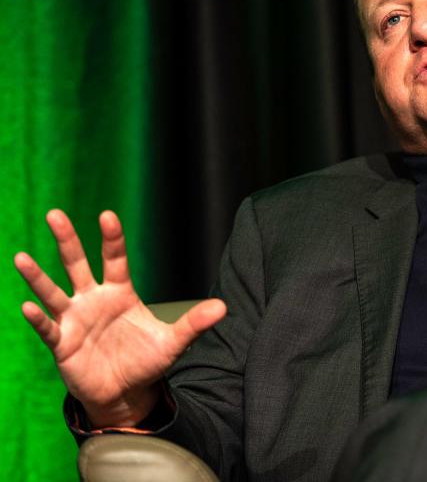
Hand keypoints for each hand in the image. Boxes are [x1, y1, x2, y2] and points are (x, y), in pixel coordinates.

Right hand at [15, 209, 225, 426]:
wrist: (126, 392)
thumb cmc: (147, 362)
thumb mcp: (174, 342)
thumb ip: (194, 323)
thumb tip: (224, 307)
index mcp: (120, 293)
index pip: (115, 259)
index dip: (112, 238)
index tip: (107, 215)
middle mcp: (93, 300)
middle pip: (77, 264)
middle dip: (67, 240)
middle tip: (54, 214)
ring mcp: (75, 320)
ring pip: (54, 292)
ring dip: (37, 277)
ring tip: (21, 257)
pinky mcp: (63, 343)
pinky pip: (49, 328)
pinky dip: (39, 318)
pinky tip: (28, 306)